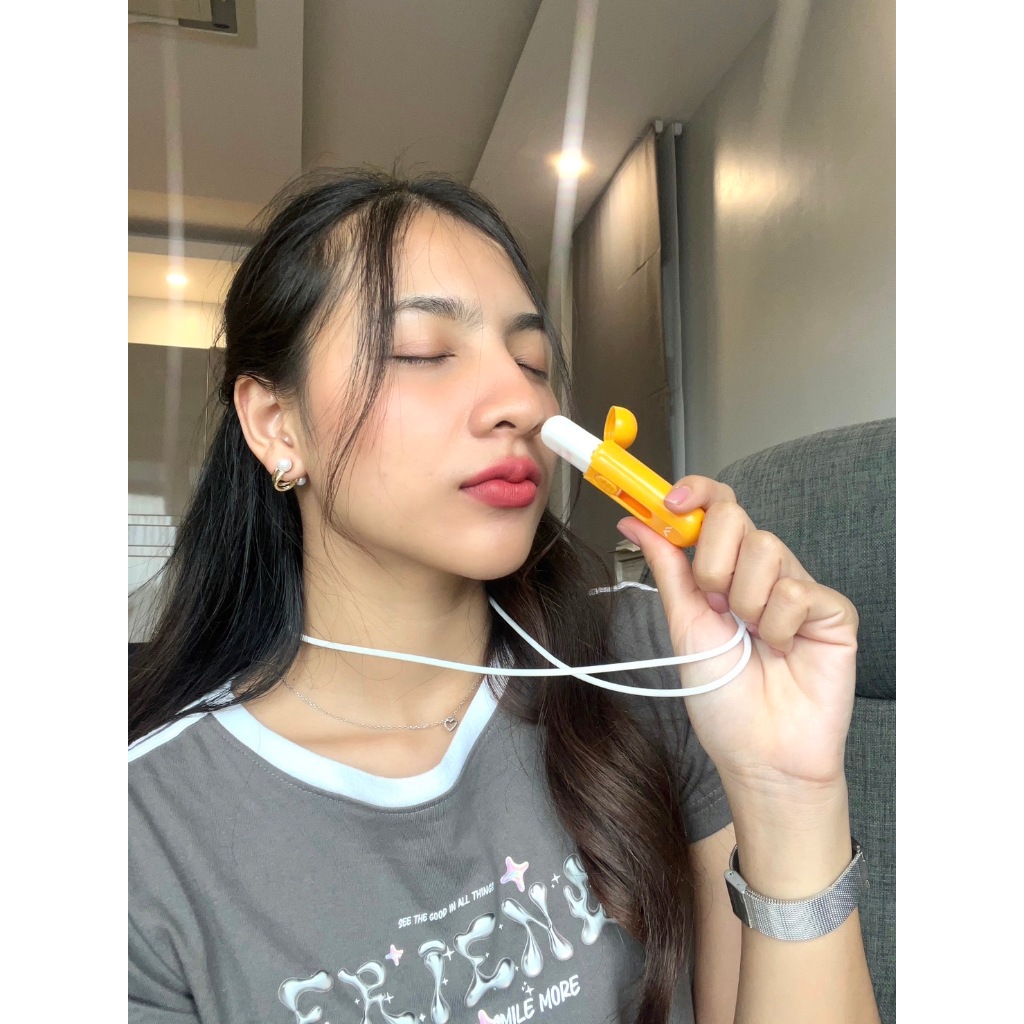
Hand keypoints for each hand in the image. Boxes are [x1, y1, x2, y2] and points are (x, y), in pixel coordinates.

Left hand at [617, 477, 858, 802]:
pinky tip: (784, 651)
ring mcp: (799, 588)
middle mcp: (762, 572)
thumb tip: (636, 522)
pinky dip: (780, 625)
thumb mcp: (684, 624)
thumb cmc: (723, 699)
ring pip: (766, 550)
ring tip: (753, 640)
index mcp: (725, 571)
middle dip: (713, 561)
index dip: (696, 492)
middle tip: (716, 606)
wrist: (759, 753)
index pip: (717, 507)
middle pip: (737, 517)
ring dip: (745, 602)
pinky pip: (799, 590)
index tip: (670, 501)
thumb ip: (668, 568)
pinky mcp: (832, 611)